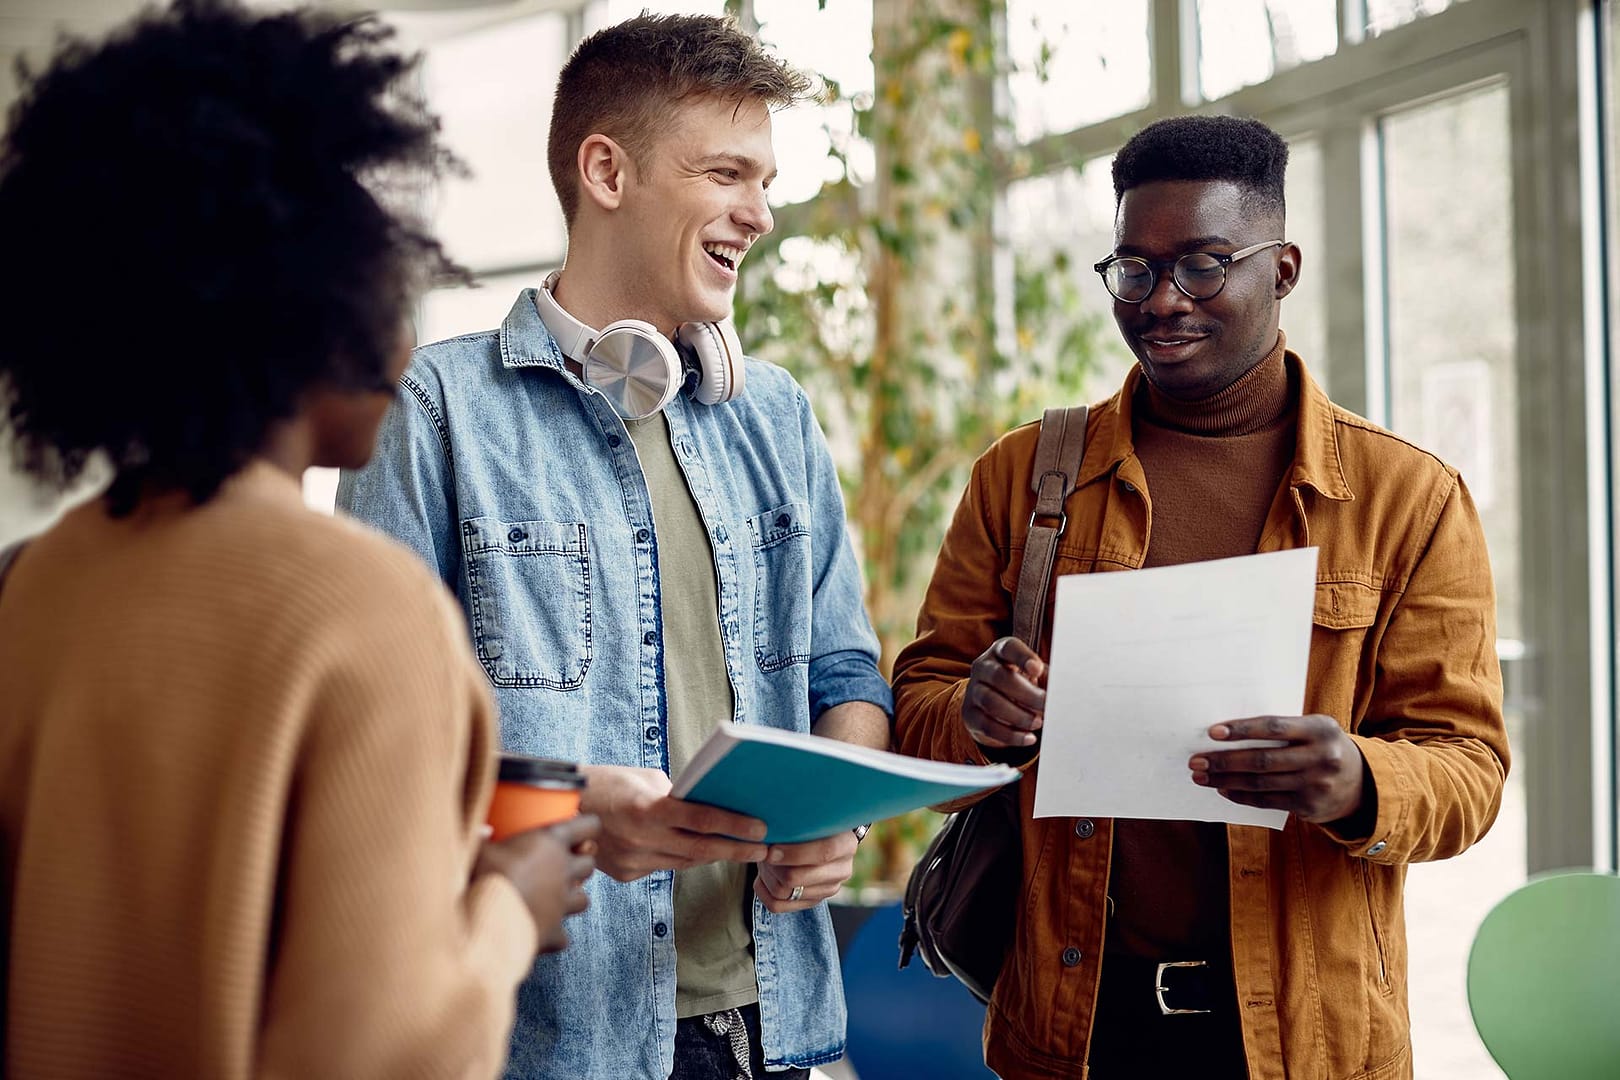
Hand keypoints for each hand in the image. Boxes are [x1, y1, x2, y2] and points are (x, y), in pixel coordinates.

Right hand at [475, 814, 598, 952]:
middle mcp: (564, 871)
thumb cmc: (486, 878)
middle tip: (564, 865)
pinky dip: (555, 934)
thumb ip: (481, 838)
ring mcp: (563, 903)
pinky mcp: (556, 931)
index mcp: (551, 843)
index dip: (588, 826)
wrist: (488, 921)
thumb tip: (480, 828)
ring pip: (584, 899)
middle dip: (580, 864)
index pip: (588, 826)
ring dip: (573, 898)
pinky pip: (564, 935)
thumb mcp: (479, 851)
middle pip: (589, 864)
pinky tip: (541, 931)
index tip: (582, 829)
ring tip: (557, 898)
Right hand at [578, 765, 768, 881]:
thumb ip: (676, 795)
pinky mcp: (626, 874)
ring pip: (684, 862)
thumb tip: (709, 806)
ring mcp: (632, 861)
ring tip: (740, 850)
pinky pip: (664, 867)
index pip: (702, 820)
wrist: (560, 808)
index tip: (761, 830)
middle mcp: (640, 840)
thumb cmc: (606, 783)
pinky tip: (700, 852)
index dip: (735, 826)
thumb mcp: (645, 778)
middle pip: (700, 849)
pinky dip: (682, 858)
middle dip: (735, 850)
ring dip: (713, 856)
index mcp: (647, 809)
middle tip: (764, 849)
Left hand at [753, 830, 858, 913]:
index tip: (772, 849)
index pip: (823, 852)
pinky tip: (763, 876)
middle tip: (763, 852)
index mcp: (845, 844)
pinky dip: (763, 890)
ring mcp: (827, 889)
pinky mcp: (812, 902)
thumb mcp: (809, 818)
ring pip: (783, 892)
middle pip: (796, 877)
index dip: (795, 853)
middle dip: (773, 866)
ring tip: (764, 860)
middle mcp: (842, 870)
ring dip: (767, 876)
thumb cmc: (809, 823)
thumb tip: (774, 828)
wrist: (815, 838)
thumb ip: (797, 822)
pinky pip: (777, 905)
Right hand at [962, 636, 1046, 748]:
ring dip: (1018, 715)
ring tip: (1037, 722)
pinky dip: (1011, 735)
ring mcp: (973, 690)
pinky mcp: (970, 714)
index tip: (1037, 670)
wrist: (995, 705)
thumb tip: (1064, 690)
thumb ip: (1048, 679)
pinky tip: (1028, 738)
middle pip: (999, 677)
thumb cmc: (1022, 684)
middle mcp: (983, 667)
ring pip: (991, 702)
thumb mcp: (1035, 676)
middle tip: (1045, 705)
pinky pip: (988, 725)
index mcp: (1000, 651)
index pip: (1009, 648)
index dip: (1023, 657)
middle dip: (1026, 694)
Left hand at [1189, 715, 1367, 823]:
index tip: (1213, 732)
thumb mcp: (1313, 730)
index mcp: (1320, 728)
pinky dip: (1241, 795)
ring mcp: (1316, 783)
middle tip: (1197, 760)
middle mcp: (1321, 756)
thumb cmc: (1322, 746)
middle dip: (1225, 760)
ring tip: (1202, 776)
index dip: (1242, 730)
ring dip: (1226, 779)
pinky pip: (1266, 800)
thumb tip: (1228, 732)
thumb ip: (1283, 729)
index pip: (1273, 727)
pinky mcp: (1309, 806)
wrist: (1363, 783)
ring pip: (1260, 782)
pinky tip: (1222, 789)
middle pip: (1262, 759)